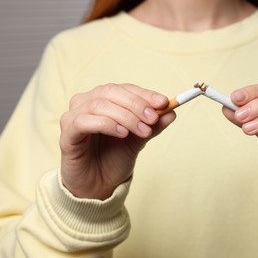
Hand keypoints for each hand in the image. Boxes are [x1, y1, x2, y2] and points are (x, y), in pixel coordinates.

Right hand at [60, 83, 175, 199]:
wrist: (98, 186)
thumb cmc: (114, 159)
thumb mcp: (139, 140)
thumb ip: (153, 126)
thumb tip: (172, 111)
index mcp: (104, 100)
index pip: (125, 89)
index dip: (145, 94)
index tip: (165, 102)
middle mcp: (86, 103)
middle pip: (110, 91)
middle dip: (136, 104)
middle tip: (153, 118)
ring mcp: (73, 117)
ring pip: (99, 105)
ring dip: (125, 116)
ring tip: (142, 131)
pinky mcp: (67, 135)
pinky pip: (83, 121)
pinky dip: (106, 124)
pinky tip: (122, 133)